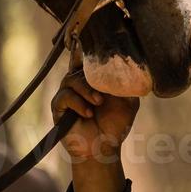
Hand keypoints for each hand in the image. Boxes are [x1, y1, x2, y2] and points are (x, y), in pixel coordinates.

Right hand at [50, 49, 139, 163]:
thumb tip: (131, 67)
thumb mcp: (128, 101)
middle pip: (78, 67)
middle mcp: (78, 84)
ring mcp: (67, 95)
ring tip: (98, 102)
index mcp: (93, 80)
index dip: (85, 50)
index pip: (86, 60)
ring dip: (86, 90)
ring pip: (71, 80)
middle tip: (104, 91)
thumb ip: (128, 83)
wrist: (104, 148)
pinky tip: (88, 113)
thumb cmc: (115, 124)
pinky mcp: (59, 107)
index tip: (87, 43)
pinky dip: (78, 103)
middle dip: (92, 76)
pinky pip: (65, 96)